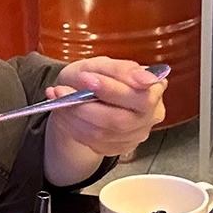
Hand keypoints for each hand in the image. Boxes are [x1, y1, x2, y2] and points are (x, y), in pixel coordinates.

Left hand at [47, 56, 166, 156]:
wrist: (79, 94)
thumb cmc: (95, 75)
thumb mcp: (102, 64)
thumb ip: (123, 70)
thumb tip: (148, 79)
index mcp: (154, 90)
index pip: (140, 97)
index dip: (112, 90)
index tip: (86, 78)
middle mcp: (149, 116)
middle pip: (119, 120)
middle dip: (85, 106)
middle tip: (62, 90)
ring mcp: (134, 135)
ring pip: (102, 134)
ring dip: (74, 116)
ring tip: (58, 96)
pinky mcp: (117, 148)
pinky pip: (92, 142)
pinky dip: (72, 126)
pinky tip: (65, 111)